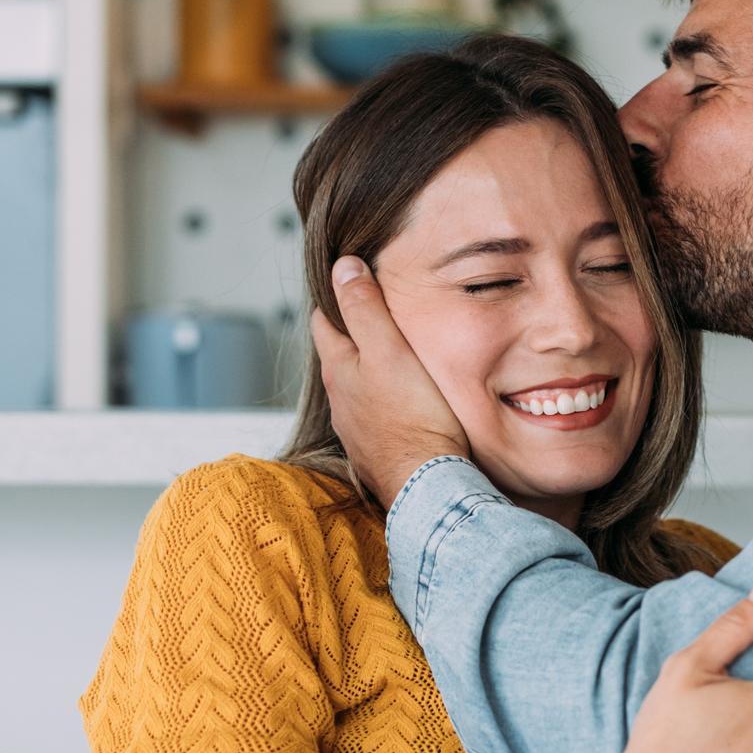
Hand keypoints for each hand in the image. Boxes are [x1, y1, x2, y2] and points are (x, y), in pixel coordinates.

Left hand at [310, 255, 469, 502]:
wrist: (429, 485)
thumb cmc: (414, 417)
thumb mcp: (389, 350)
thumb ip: (365, 308)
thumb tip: (342, 267)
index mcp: (338, 368)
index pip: (324, 320)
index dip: (335, 297)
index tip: (351, 281)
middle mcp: (339, 399)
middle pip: (339, 354)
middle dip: (353, 332)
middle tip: (377, 312)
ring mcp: (355, 427)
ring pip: (356, 386)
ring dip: (368, 369)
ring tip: (392, 355)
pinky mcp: (375, 449)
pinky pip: (374, 413)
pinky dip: (383, 399)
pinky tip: (402, 401)